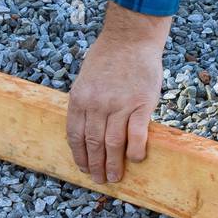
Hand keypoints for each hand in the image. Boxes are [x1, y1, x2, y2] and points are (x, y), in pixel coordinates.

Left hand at [67, 2, 170, 183]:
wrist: (131, 37)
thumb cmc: (109, 56)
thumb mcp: (86, 78)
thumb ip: (85, 103)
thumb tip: (86, 130)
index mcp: (80, 98)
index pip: (75, 135)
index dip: (80, 155)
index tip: (84, 168)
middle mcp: (97, 104)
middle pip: (94, 143)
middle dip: (96, 165)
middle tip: (100, 179)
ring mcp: (119, 105)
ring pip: (113, 143)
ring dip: (114, 164)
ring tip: (115, 176)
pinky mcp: (141, 104)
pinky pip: (137, 134)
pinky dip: (135, 150)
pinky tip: (136, 159)